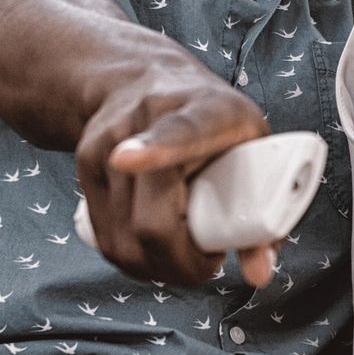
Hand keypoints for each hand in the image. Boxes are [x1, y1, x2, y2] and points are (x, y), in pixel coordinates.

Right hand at [73, 64, 280, 286]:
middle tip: (208, 262)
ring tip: (186, 255)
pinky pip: (106, 239)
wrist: (143, 79)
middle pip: (151, 220)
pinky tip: (155, 252)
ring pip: (124, 240)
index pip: (179, 132)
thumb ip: (267, 211)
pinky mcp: (86, 164)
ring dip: (158, 268)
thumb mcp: (253, 146)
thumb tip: (259, 274)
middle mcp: (148, 120)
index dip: (155, 148)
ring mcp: (109, 142)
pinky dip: (134, 259)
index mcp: (205, 111)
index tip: (127, 160)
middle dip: (182, 263)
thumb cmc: (214, 119)